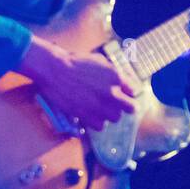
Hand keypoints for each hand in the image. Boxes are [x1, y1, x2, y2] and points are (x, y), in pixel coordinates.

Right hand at [19, 35, 136, 130]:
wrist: (55, 70)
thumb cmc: (76, 62)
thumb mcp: (100, 62)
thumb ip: (115, 74)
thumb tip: (124, 83)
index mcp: (116, 77)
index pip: (134, 91)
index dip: (128, 93)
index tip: (123, 93)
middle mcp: (112, 93)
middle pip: (131, 108)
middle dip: (124, 106)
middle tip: (115, 104)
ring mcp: (100, 106)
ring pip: (115, 118)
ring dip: (109, 114)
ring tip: (99, 107)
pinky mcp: (87, 116)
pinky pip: (100, 126)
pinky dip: (96, 121)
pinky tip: (90, 113)